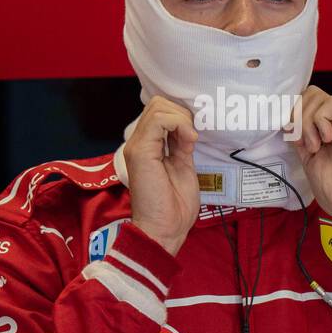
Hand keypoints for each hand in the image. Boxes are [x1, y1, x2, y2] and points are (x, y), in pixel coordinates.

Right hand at [123, 96, 200, 255]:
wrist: (164, 229)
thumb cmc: (174, 205)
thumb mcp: (182, 165)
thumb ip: (180, 144)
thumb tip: (187, 127)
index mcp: (148, 145)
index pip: (160, 110)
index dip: (181, 116)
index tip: (194, 136)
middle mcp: (139, 142)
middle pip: (158, 103)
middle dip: (182, 114)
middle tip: (192, 137)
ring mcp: (137, 146)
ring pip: (159, 107)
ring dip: (182, 119)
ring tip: (190, 141)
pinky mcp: (140, 151)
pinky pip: (159, 120)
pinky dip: (179, 124)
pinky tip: (188, 142)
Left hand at [289, 86, 331, 257]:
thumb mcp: (310, 163)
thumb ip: (300, 141)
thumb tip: (289, 123)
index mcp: (326, 133)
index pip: (304, 105)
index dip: (291, 115)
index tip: (289, 136)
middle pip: (309, 95)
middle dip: (296, 116)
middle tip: (302, 143)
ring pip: (317, 97)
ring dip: (306, 121)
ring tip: (315, 146)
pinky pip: (331, 104)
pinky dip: (320, 120)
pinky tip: (325, 140)